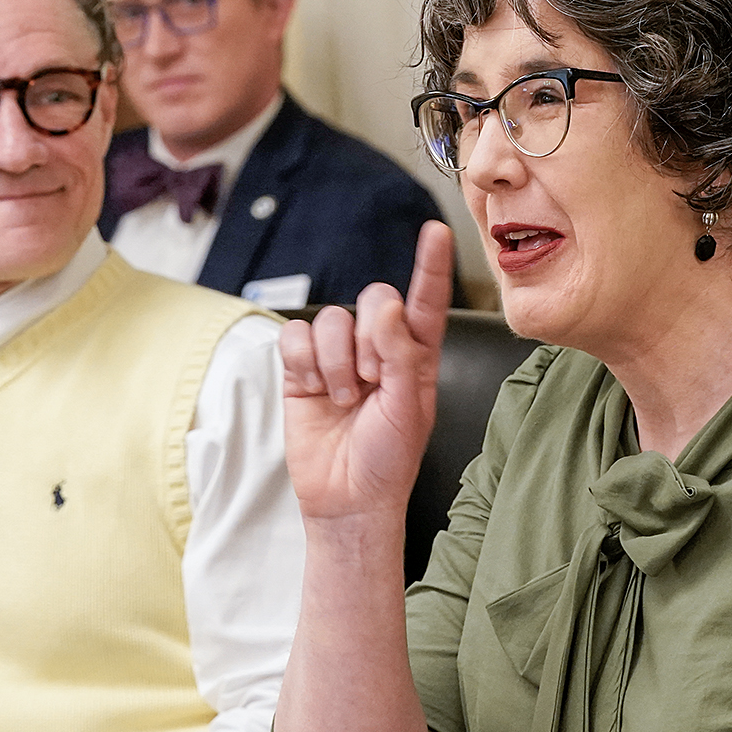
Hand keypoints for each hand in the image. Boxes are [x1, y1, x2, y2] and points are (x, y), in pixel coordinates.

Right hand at [280, 223, 453, 520]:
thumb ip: (401, 354)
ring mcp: (338, 356)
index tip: (436, 231)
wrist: (346, 499)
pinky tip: (314, 391)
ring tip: (344, 399)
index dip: (430, 265)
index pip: (426, 300)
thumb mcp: (409, 409)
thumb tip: (384, 307)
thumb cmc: (388, 459)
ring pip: (332, 318)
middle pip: (373, 298)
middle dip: (370, 339)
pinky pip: (295, 335)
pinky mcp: (301, 369)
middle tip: (372, 383)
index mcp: (417, 355)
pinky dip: (303, 362)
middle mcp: (379, 348)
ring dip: (335, 361)